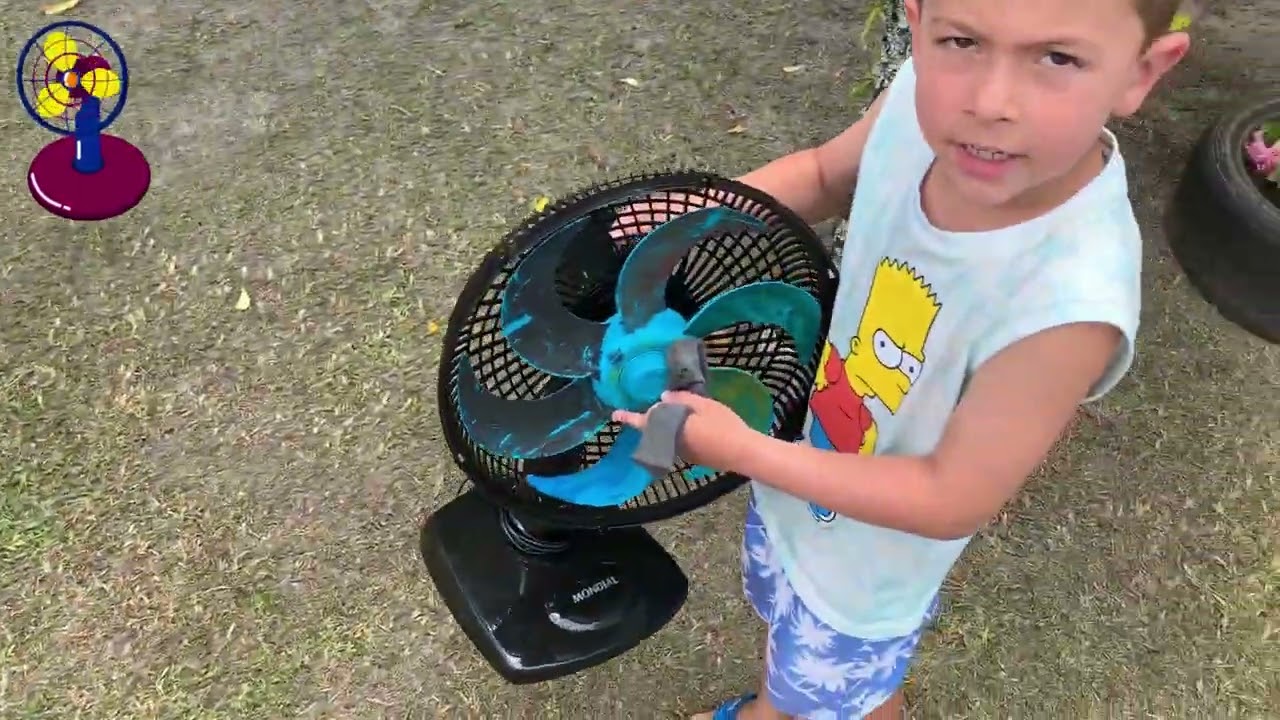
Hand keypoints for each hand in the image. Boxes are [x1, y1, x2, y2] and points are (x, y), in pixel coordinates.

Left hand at [612, 390, 755, 471]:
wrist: (741, 452)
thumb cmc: (722, 424)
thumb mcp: (704, 405)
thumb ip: (682, 400)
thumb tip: (662, 398)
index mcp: (670, 428)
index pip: (644, 421)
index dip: (628, 418)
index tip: (615, 415)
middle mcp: (671, 443)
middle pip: (654, 429)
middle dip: (651, 419)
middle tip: (658, 406)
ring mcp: (681, 453)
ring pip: (666, 436)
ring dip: (665, 426)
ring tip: (674, 413)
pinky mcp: (692, 458)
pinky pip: (677, 442)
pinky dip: (677, 432)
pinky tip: (689, 425)